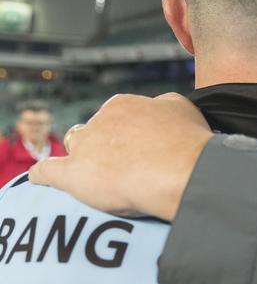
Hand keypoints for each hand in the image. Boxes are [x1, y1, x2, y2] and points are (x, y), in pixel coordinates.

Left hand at [29, 92, 212, 220]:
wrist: (182, 170)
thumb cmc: (188, 141)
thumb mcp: (182, 108)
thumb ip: (164, 105)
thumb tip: (160, 107)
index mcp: (124, 105)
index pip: (117, 115)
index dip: (128, 132)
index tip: (141, 146)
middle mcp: (100, 120)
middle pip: (94, 130)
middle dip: (105, 144)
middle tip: (126, 164)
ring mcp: (85, 146)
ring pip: (73, 145)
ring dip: (81, 156)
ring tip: (95, 173)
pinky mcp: (73, 174)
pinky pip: (47, 172)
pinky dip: (43, 175)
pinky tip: (41, 178)